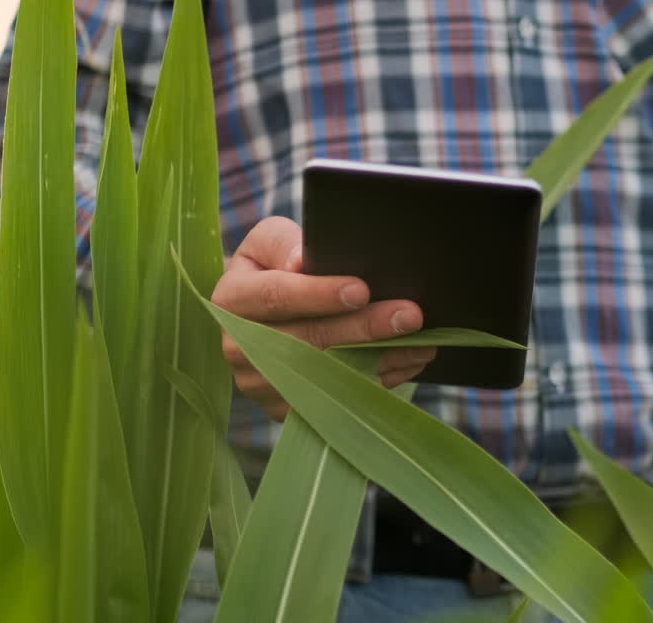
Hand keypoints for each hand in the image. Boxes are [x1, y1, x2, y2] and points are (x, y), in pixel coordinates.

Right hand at [211, 216, 435, 419]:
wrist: (254, 316)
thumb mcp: (267, 243)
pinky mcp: (283, 410)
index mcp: (231, 300)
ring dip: (380, 359)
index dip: (319, 294)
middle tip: (409, 316)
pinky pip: (335, 401)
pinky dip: (377, 381)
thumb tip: (304, 261)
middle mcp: (238, 349)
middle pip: (308, 341)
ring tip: (421, 342)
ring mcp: (260, 385)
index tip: (362, 289)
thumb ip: (283, 244)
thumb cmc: (269, 269)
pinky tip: (407, 362)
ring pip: (327, 376)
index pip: (276, 297)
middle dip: (363, 328)